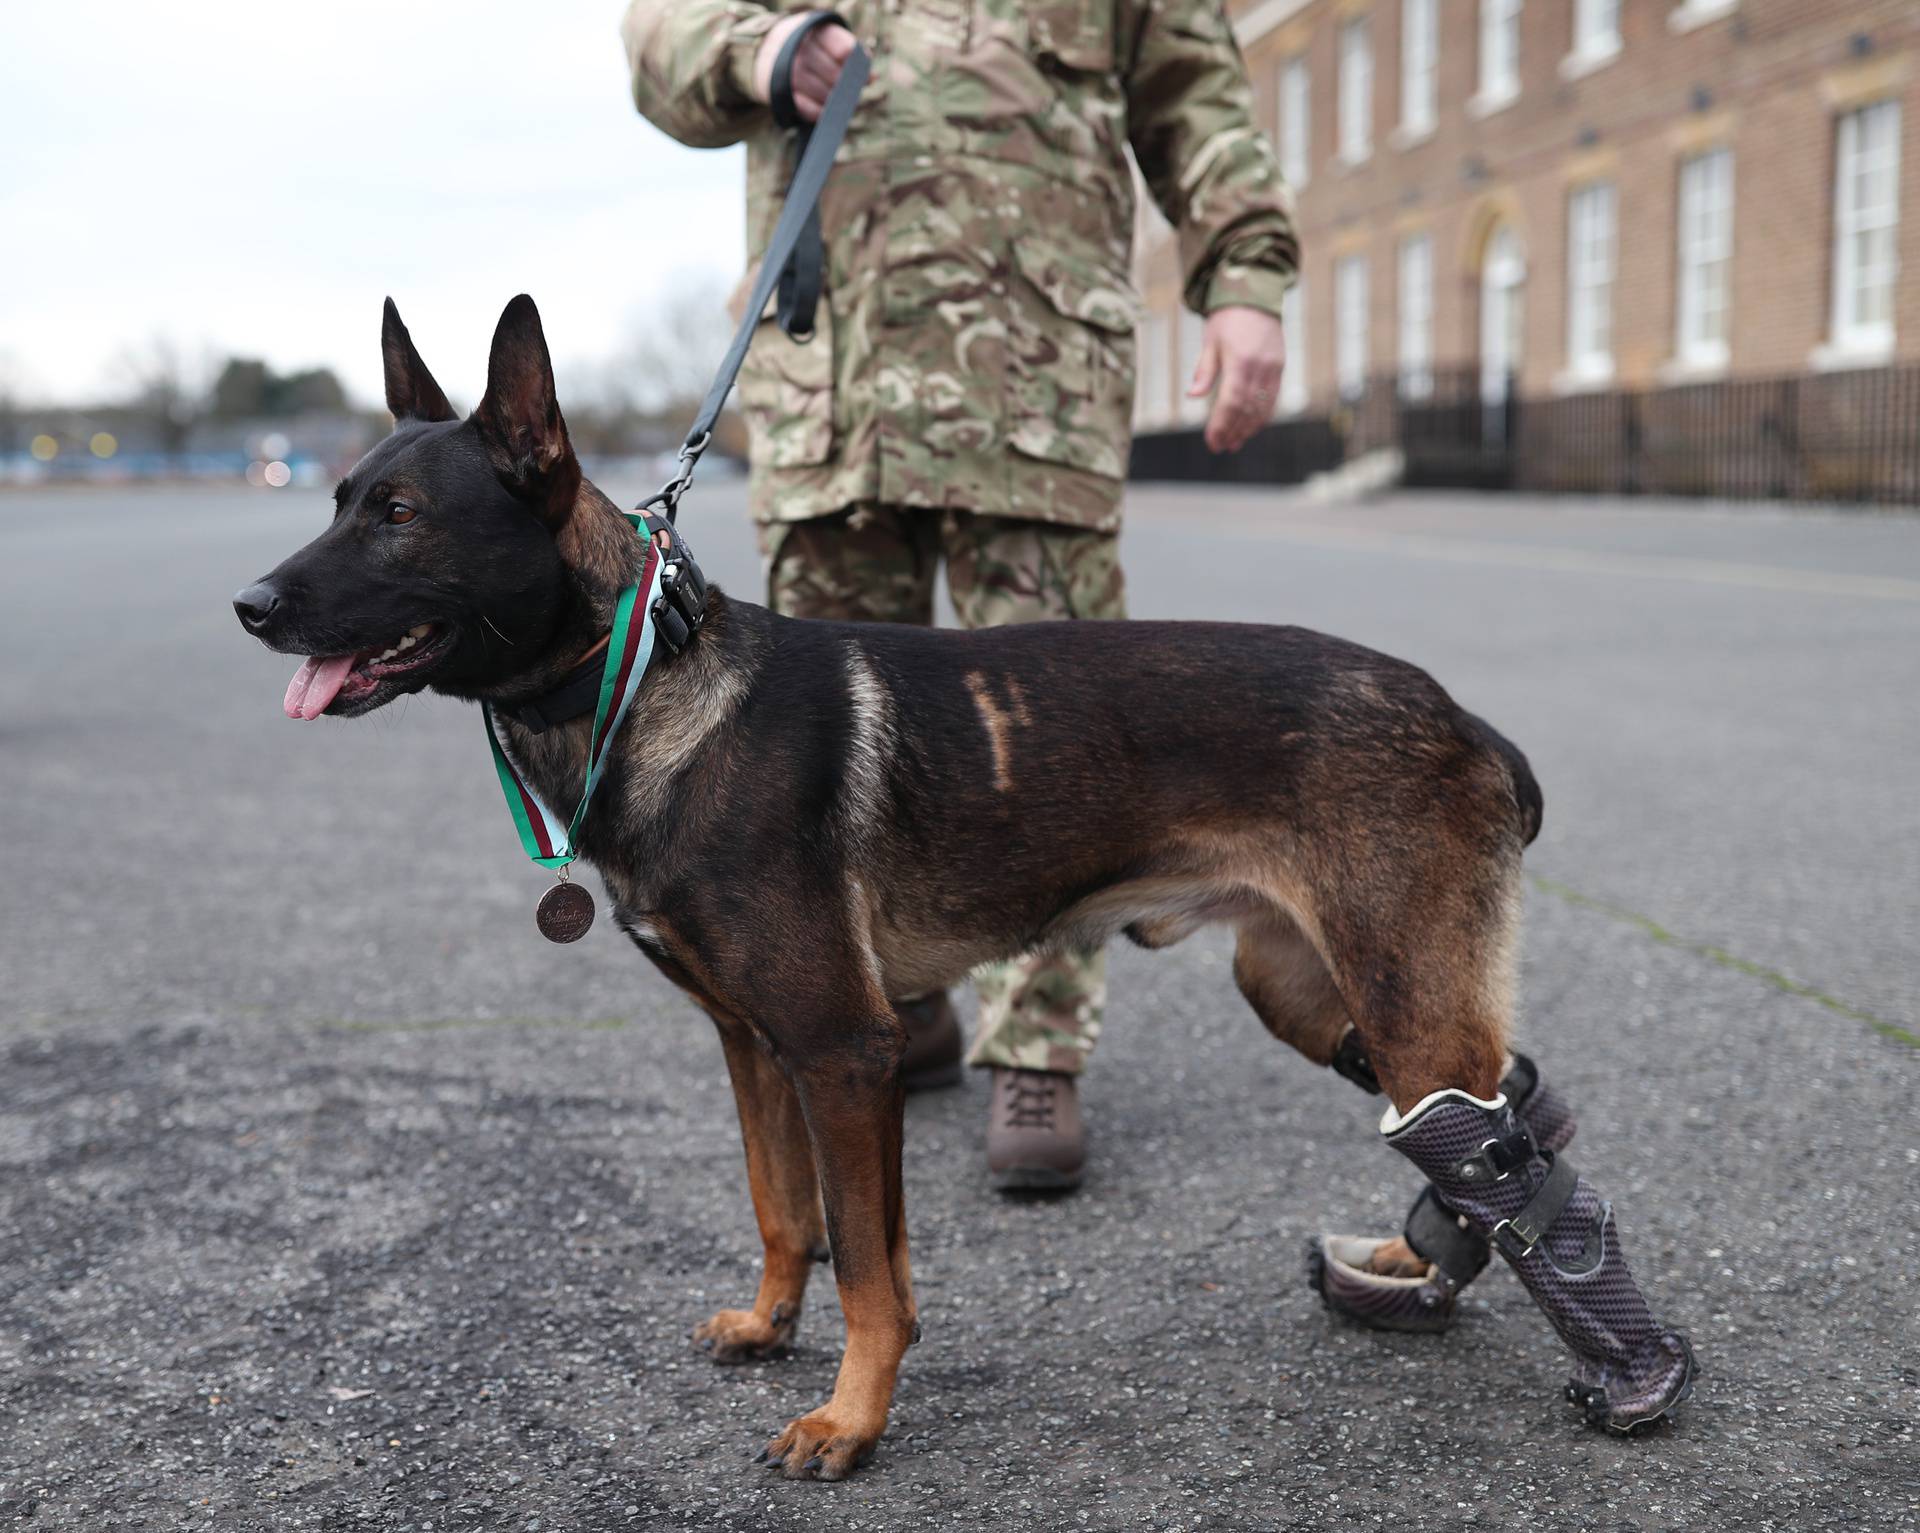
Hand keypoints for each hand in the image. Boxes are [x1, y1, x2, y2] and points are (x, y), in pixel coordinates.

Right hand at [752, 15, 856, 121]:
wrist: (758, 51)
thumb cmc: (803, 46)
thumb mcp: (821, 36)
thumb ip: (848, 51)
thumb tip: (872, 75)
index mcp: (814, 31)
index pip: (845, 50)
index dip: (858, 67)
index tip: (864, 77)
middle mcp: (800, 49)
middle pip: (835, 77)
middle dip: (847, 89)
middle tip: (850, 93)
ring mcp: (789, 71)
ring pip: (823, 94)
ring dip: (834, 102)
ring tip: (837, 102)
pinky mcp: (780, 92)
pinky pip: (807, 108)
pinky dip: (819, 113)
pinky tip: (824, 111)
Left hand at [1187, 306, 1287, 454]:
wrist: (1255, 296)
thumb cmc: (1227, 319)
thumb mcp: (1210, 342)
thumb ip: (1204, 371)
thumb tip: (1193, 396)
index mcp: (1240, 361)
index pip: (1231, 403)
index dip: (1221, 425)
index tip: (1212, 441)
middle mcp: (1260, 368)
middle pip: (1247, 410)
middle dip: (1233, 431)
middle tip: (1220, 447)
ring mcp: (1273, 369)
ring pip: (1263, 407)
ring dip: (1248, 428)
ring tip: (1235, 443)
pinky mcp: (1279, 368)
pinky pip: (1273, 398)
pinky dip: (1262, 416)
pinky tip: (1251, 427)